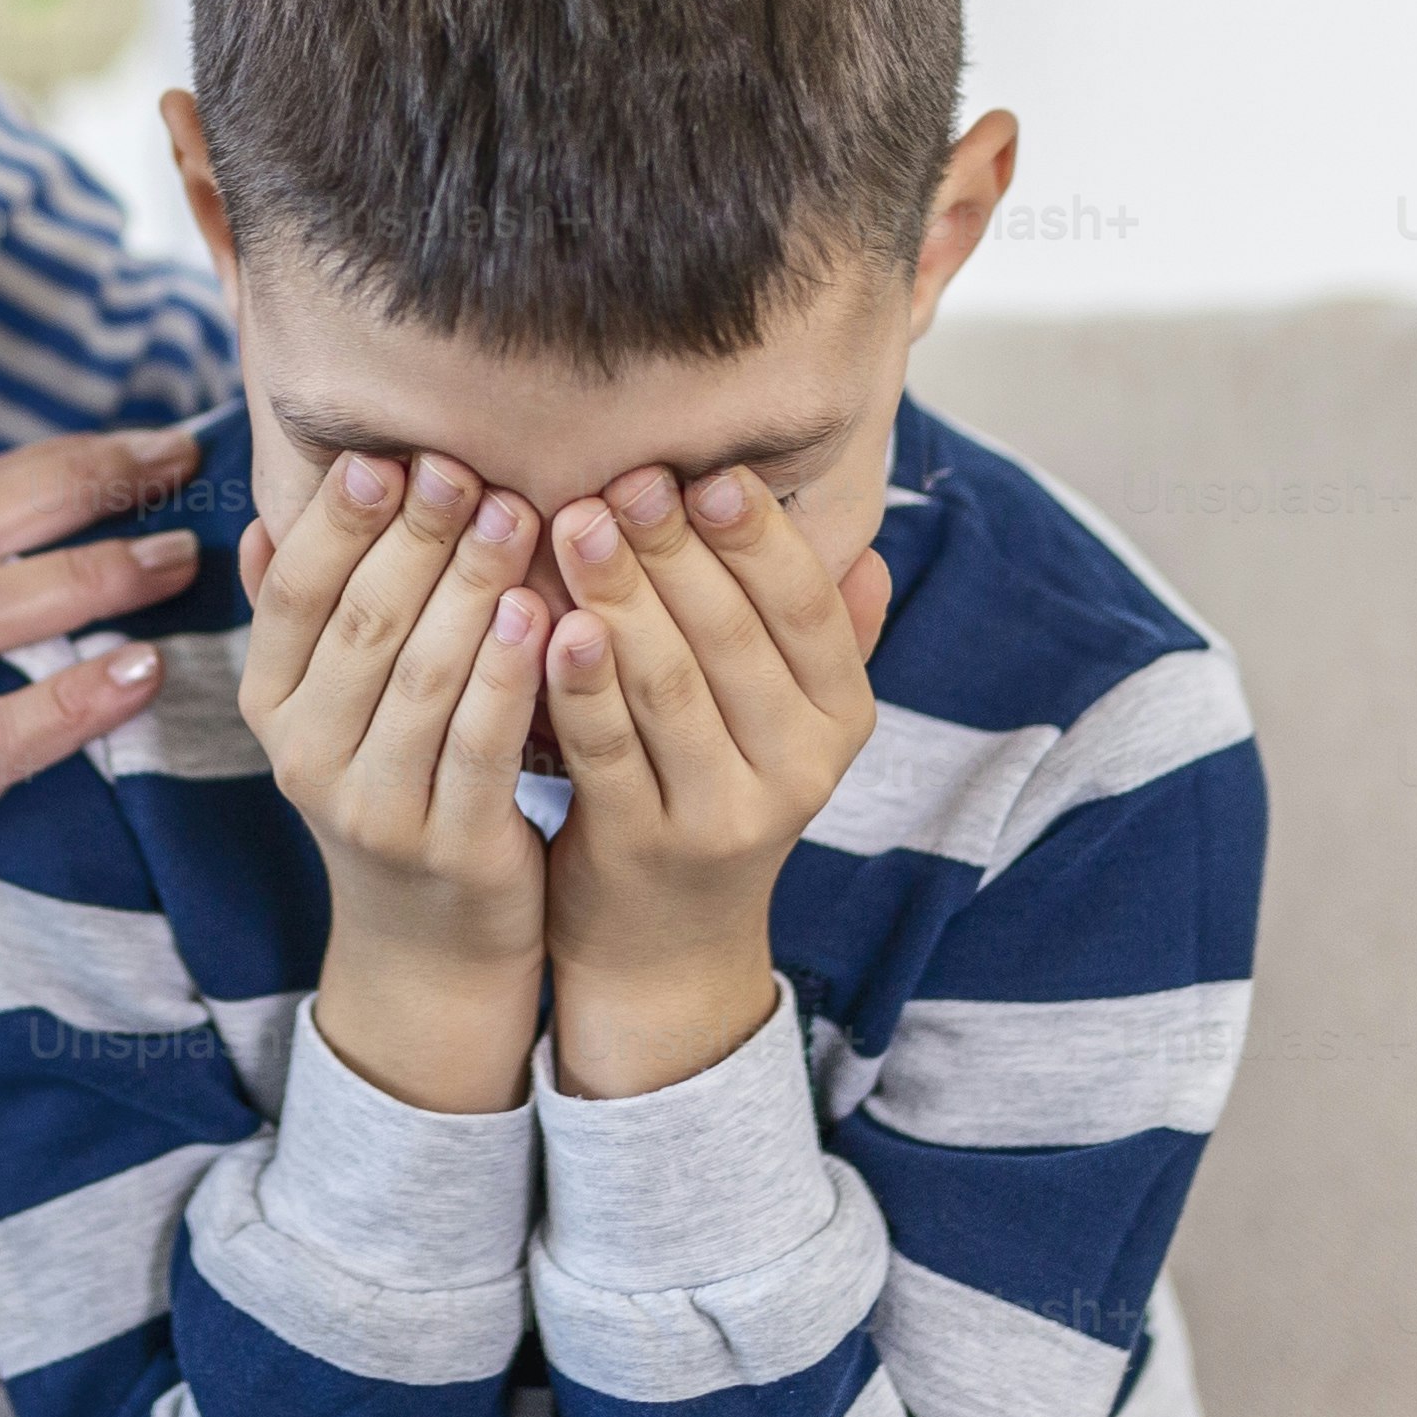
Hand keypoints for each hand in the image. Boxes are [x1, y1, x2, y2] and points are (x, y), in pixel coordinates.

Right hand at [238, 449, 554, 1111]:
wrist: (430, 943)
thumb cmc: (395, 785)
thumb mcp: (331, 710)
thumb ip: (305, 622)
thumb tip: (259, 521)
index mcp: (270, 707)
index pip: (293, 595)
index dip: (338, 520)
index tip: (388, 452)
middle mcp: (304, 758)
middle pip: (361, 626)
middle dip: (417, 537)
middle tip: (469, 467)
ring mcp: (374, 810)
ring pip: (422, 680)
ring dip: (471, 589)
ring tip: (518, 516)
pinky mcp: (449, 849)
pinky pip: (482, 748)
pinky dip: (512, 676)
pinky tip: (549, 614)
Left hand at [534, 464, 897, 1098]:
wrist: (666, 945)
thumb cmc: (715, 789)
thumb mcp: (787, 724)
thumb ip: (826, 641)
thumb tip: (870, 553)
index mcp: (840, 719)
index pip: (806, 609)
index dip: (757, 537)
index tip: (705, 472)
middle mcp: (798, 769)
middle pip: (732, 636)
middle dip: (674, 548)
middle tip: (621, 480)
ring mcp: (722, 815)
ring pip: (668, 684)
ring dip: (620, 595)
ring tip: (576, 523)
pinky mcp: (643, 847)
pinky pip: (607, 747)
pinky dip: (577, 682)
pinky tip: (547, 621)